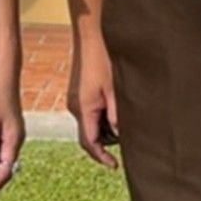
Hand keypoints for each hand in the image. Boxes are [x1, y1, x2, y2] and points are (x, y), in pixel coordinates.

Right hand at [68, 29, 118, 169]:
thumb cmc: (104, 59)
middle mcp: (75, 106)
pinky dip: (101, 118)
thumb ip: (117, 115)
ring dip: (104, 130)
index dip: (101, 157)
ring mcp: (75, 99)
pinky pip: (89, 113)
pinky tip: (115, 109)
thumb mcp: (116, 89)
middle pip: (89, 135)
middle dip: (104, 144)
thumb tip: (120, 137)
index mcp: (84, 108)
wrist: (91, 35)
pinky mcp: (79, 92)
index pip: (89, 142)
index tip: (114, 166)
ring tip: (123, 124)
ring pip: (90, 124)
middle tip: (124, 144)